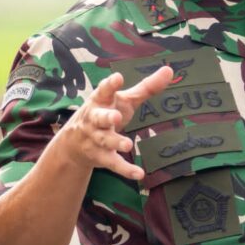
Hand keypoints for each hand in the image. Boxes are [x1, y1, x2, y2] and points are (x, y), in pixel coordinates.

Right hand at [58, 67, 174, 181]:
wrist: (74, 144)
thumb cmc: (105, 113)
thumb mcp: (124, 100)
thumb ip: (146, 87)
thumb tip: (170, 70)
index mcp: (100, 100)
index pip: (104, 91)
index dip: (109, 85)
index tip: (117, 78)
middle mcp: (95, 119)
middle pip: (99, 117)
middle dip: (107, 117)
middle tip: (116, 117)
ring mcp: (96, 139)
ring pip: (105, 141)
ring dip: (115, 142)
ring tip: (128, 145)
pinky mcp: (100, 156)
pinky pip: (113, 163)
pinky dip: (125, 169)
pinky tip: (139, 174)